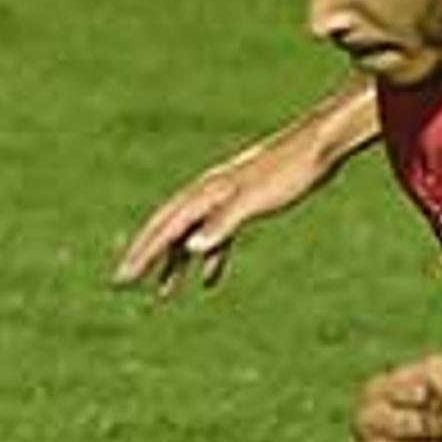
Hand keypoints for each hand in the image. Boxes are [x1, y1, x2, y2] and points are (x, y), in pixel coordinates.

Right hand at [116, 116, 344, 298]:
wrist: (319, 146)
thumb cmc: (290, 172)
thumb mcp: (254, 201)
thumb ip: (221, 223)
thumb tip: (189, 248)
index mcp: (206, 193)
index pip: (164, 228)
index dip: (141, 254)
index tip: (122, 278)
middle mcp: (209, 194)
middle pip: (167, 229)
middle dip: (145, 257)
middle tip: (123, 283)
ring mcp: (225, 198)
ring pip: (189, 235)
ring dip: (174, 264)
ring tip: (164, 295)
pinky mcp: (244, 203)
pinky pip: (216, 236)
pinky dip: (209, 258)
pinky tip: (210, 280)